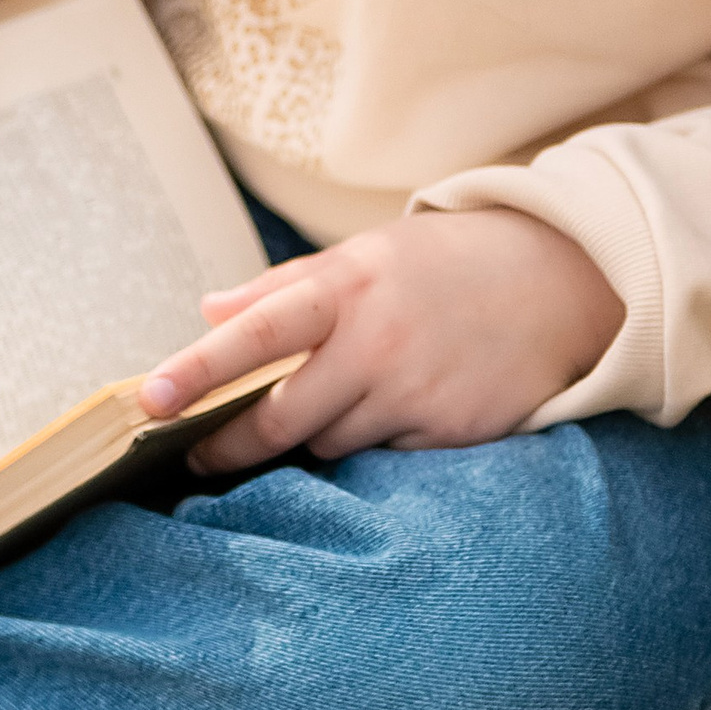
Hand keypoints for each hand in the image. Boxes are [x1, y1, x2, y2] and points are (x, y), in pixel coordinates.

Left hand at [136, 208, 623, 472]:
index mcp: (348, 286)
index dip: (198, 368)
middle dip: (233, 443)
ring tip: (351, 396)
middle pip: (280, 415)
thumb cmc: (446, 265)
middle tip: (202, 454)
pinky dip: (379, 440)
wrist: (561, 281)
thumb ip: (283, 285)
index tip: (149, 399)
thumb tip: (208, 309)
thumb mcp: (366, 253)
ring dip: (319, 433)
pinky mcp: (450, 431)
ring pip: (330, 443)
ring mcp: (415, 391)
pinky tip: (408, 405)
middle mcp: (378, 341)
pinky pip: (386, 456)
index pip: (256, 332)